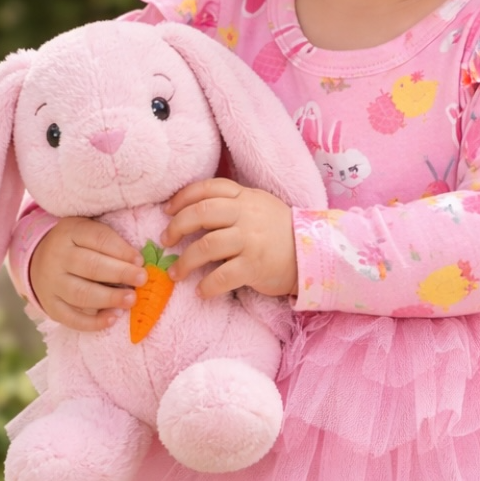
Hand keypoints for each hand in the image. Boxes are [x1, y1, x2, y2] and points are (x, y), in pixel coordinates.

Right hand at [28, 217, 145, 331]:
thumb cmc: (77, 246)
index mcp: (69, 232)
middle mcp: (57, 257)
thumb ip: (111, 242)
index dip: (121, 249)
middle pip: (90, 266)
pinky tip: (113, 318)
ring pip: (80, 293)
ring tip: (131, 300)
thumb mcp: (88, 232)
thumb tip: (139, 263)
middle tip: (142, 279)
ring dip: (109, 298)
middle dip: (119, 273)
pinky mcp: (50, 305)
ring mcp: (51, 283)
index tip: (140, 260)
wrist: (39, 260)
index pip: (97, 238)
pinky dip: (93, 322)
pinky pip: (71, 317)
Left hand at [162, 179, 296, 298]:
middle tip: (166, 241)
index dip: (183, 198)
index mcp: (245, 197)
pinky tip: (201, 291)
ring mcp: (250, 240)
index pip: (207, 188)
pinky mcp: (254, 266)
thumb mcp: (260, 207)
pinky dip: (206, 285)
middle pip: (201, 213)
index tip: (168, 211)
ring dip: (185, 262)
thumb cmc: (282, 232)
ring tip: (176, 273)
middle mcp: (246, 215)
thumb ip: (233, 204)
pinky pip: (222, 276)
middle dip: (177, 227)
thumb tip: (195, 212)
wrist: (313, 254)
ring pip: (205, 246)